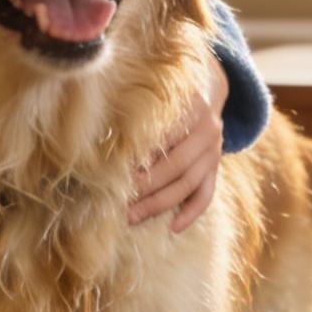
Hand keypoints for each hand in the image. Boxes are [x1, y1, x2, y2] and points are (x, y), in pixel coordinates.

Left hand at [128, 59, 227, 232]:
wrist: (208, 84)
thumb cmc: (168, 89)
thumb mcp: (158, 89)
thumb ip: (137, 105)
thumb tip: (96, 129)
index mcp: (190, 105)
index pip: (164, 137)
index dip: (139, 156)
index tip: (113, 171)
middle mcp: (207, 128)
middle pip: (176, 165)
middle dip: (145, 187)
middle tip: (118, 202)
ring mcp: (214, 149)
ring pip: (188, 183)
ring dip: (160, 203)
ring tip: (132, 217)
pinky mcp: (215, 165)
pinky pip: (207, 193)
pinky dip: (192, 212)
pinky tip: (174, 227)